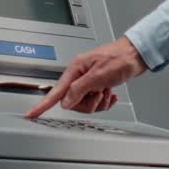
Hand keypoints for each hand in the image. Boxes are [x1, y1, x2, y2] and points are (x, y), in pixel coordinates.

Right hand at [24, 37, 147, 118]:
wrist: (136, 55)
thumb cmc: (119, 59)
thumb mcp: (98, 76)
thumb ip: (79, 90)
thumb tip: (65, 102)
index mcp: (75, 70)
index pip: (56, 91)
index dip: (43, 104)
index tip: (32, 114)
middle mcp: (79, 75)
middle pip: (73, 102)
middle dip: (88, 102)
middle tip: (99, 93)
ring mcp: (88, 81)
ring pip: (85, 103)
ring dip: (99, 101)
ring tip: (107, 89)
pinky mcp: (98, 85)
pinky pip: (96, 101)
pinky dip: (105, 100)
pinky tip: (111, 93)